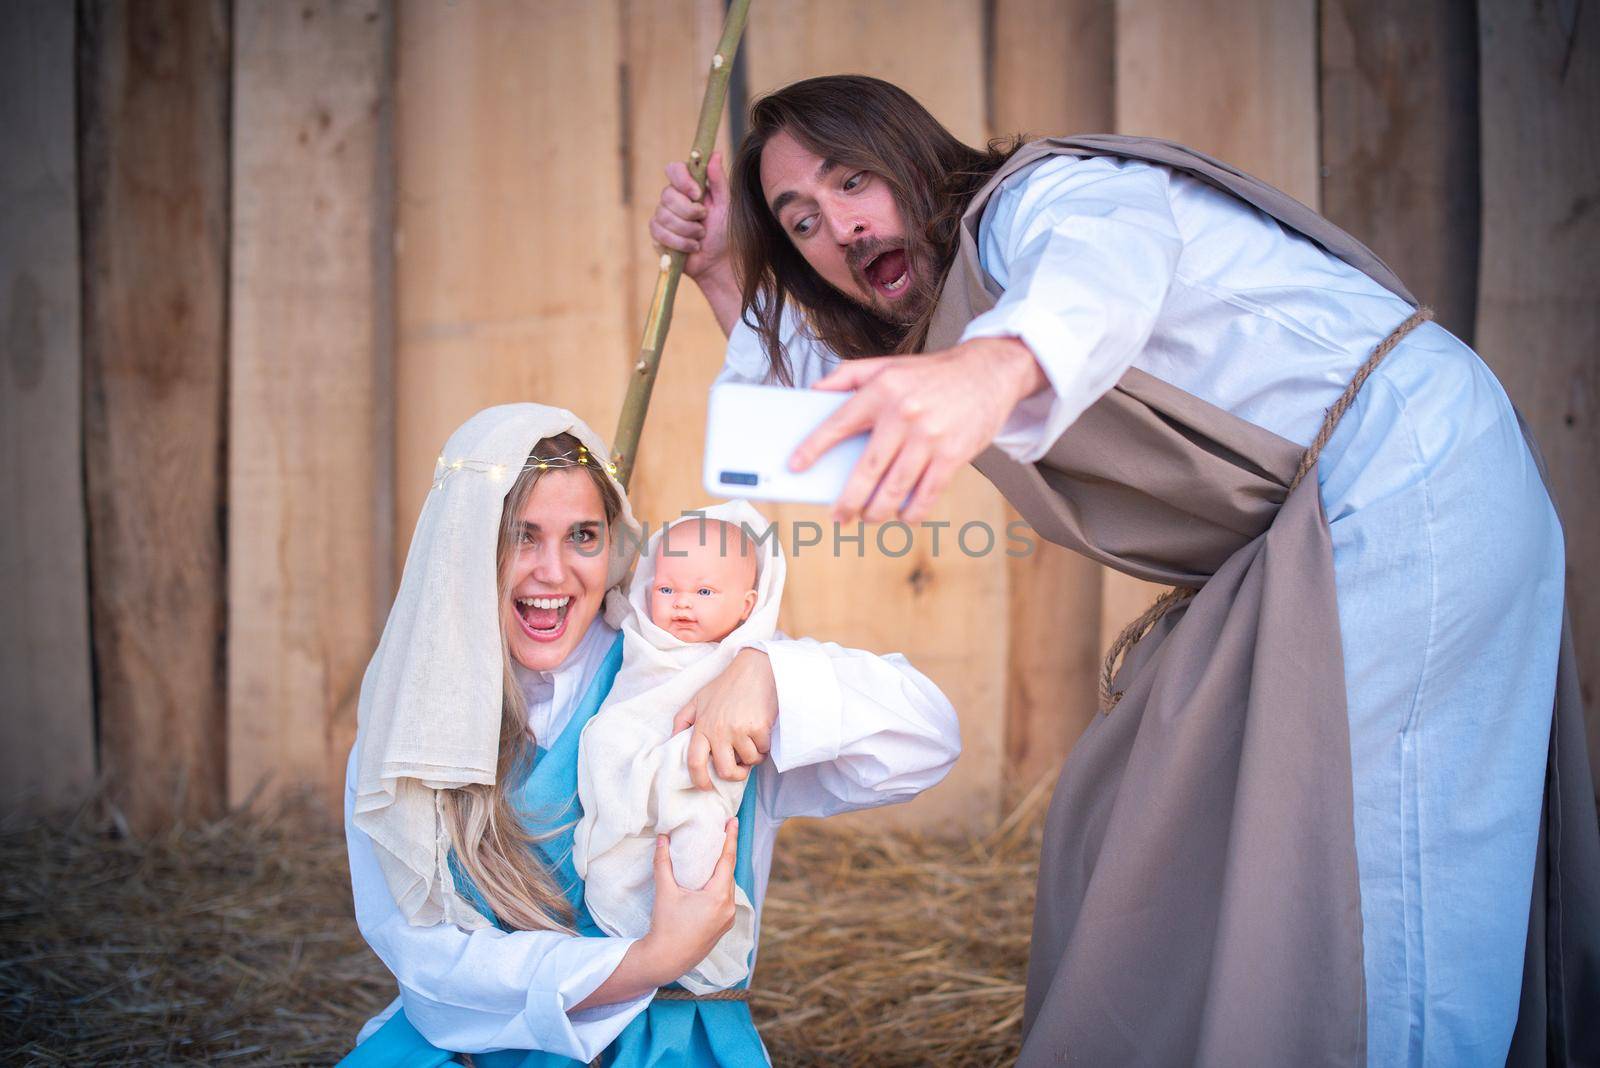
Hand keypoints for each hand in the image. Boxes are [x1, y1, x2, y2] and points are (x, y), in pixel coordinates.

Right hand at [640, 821, 738, 979]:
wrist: (665, 960)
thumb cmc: (665, 926)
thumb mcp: (664, 892)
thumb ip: (663, 862)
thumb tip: (662, 838)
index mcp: (718, 896)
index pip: (727, 860)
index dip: (730, 838)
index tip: (734, 821)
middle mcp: (728, 908)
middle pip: (729, 873)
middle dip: (726, 853)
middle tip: (723, 834)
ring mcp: (727, 920)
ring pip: (728, 888)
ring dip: (723, 872)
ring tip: (716, 856)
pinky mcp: (722, 928)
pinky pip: (726, 901)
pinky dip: (721, 888)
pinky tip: (712, 883)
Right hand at [650, 152, 731, 287]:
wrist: (718, 261)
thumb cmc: (724, 231)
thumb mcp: (725, 204)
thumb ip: (718, 180)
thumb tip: (714, 153)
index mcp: (688, 187)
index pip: (673, 169)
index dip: (682, 180)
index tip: (697, 193)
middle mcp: (673, 198)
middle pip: (668, 195)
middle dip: (689, 212)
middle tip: (704, 220)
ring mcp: (662, 216)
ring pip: (664, 216)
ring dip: (688, 230)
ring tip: (700, 236)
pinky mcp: (657, 235)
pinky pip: (660, 233)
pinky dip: (680, 242)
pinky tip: (692, 246)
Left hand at [672, 648, 776, 790]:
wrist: (754, 669)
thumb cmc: (726, 685)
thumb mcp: (699, 699)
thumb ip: (683, 719)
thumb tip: (673, 740)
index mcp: (702, 726)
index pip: (694, 761)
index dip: (699, 780)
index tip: (706, 786)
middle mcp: (718, 731)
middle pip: (725, 770)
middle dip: (735, 775)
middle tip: (740, 769)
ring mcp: (739, 730)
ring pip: (749, 761)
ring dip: (753, 756)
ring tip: (753, 741)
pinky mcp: (758, 728)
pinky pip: (763, 750)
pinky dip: (765, 746)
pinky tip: (762, 731)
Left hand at [789, 337, 1047, 523]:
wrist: (988, 372)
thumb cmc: (931, 374)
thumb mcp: (887, 364)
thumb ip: (847, 375)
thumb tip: (814, 392)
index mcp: (882, 390)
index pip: (838, 423)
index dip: (813, 447)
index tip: (795, 467)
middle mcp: (904, 414)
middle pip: (867, 469)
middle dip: (848, 500)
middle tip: (837, 516)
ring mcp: (930, 437)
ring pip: (895, 488)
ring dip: (878, 512)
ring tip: (869, 518)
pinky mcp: (953, 455)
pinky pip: (927, 494)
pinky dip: (912, 512)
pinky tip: (903, 515)